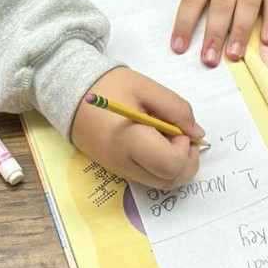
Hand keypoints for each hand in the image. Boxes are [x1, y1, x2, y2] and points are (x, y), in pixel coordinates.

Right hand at [70, 66, 205, 187]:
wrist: (70, 90)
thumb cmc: (109, 85)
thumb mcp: (146, 87)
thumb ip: (177, 109)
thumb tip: (197, 134)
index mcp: (129, 140)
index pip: (171, 165)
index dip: (184, 149)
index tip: (179, 129)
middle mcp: (122, 162)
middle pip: (169, 182)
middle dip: (185, 162)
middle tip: (181, 136)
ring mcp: (117, 169)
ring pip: (159, 183)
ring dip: (173, 165)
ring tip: (166, 136)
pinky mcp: (114, 168)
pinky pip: (145, 176)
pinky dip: (158, 165)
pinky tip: (153, 140)